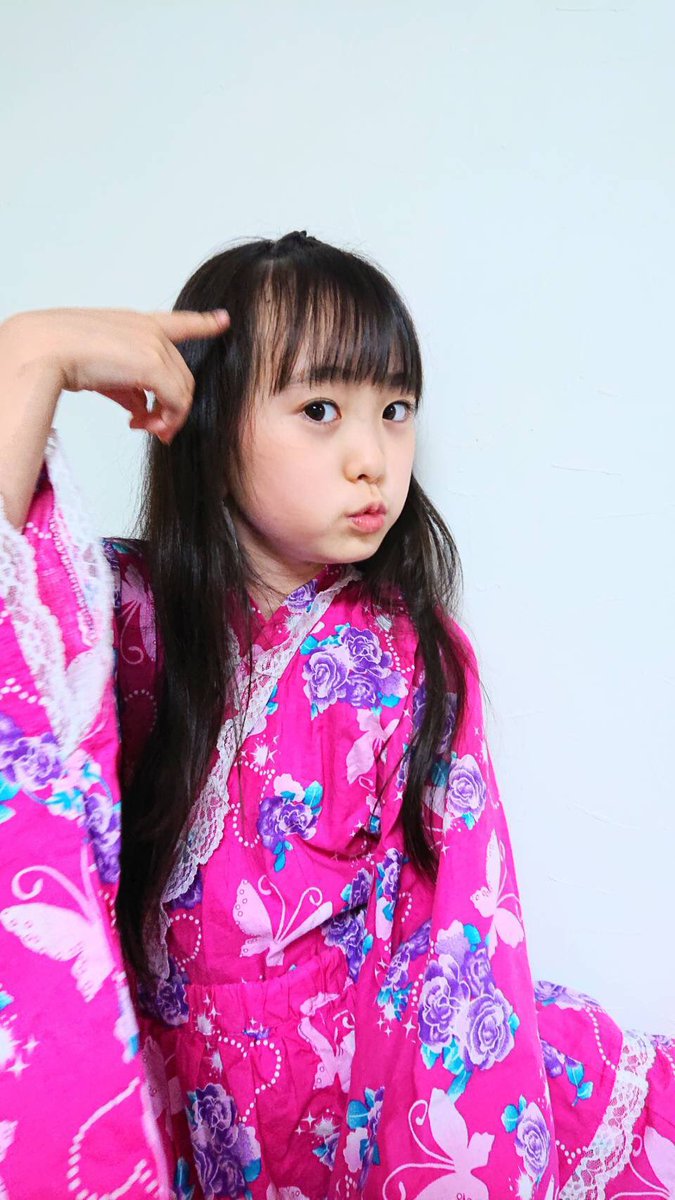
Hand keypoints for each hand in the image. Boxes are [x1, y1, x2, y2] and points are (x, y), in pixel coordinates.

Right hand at [1, 306, 229, 443]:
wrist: (46, 349)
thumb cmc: (63, 356)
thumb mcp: (103, 370)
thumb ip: (128, 387)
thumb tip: (140, 410)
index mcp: (137, 323)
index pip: (179, 322)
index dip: (204, 323)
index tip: (223, 320)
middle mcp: (151, 331)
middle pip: (182, 376)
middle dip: (173, 407)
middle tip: (156, 429)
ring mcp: (155, 346)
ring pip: (182, 391)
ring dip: (169, 417)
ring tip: (148, 430)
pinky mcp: (154, 365)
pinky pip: (175, 401)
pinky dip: (165, 419)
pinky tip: (142, 425)